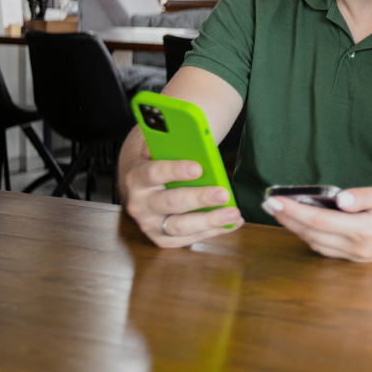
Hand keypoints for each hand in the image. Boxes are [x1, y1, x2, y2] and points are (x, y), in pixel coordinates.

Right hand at [120, 138, 242, 248]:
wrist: (144, 186)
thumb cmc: (161, 162)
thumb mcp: (162, 148)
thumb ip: (174, 141)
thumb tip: (199, 133)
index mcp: (137, 176)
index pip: (154, 172)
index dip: (175, 170)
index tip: (198, 168)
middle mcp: (139, 204)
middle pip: (171, 202)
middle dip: (200, 199)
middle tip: (224, 194)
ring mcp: (150, 225)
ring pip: (181, 226)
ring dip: (210, 220)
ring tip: (234, 213)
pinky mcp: (162, 239)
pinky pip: (190, 238)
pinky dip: (214, 231)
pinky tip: (233, 222)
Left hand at [262, 183, 371, 262]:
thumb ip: (364, 197)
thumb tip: (338, 199)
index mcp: (365, 229)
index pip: (318, 220)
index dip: (293, 210)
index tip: (274, 198)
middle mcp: (359, 248)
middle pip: (312, 234)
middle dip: (287, 219)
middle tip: (268, 202)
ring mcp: (360, 256)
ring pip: (318, 245)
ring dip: (297, 229)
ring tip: (281, 212)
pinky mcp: (362, 258)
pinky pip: (329, 250)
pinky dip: (312, 237)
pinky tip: (305, 225)